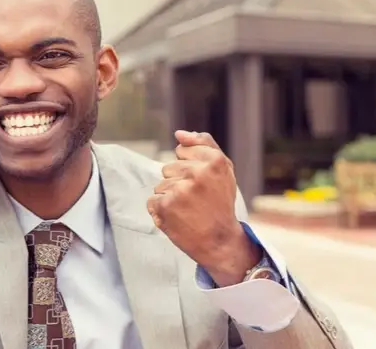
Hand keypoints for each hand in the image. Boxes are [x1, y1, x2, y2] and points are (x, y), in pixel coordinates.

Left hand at [146, 130, 260, 286]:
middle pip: (169, 167)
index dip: (190, 167)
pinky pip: (152, 200)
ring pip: (160, 185)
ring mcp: (180, 190)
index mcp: (214, 161)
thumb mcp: (223, 170)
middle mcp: (197, 173)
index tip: (203, 183)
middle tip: (197, 200)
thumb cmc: (220, 203)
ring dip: (170, 197)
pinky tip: (178, 218)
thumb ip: (204, 145)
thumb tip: (179, 133)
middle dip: (179, 182)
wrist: (219, 241)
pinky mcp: (164, 206)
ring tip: (188, 210)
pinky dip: (161, 211)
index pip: (182, 150)